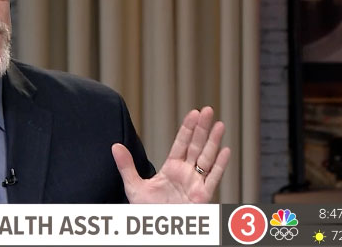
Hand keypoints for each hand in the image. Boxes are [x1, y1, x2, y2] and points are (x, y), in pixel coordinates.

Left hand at [112, 106, 229, 202]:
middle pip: (196, 146)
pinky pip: (213, 179)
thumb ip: (126, 166)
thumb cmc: (147, 212)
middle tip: (208, 111)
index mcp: (171, 169)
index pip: (181, 144)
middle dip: (203, 129)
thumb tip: (115, 147)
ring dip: (214, 142)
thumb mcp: (134, 187)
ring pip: (207, 158)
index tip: (194, 113)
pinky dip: (220, 165)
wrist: (156, 230)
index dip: (188, 128)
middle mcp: (185, 174)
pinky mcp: (202, 197)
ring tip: (219, 125)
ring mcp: (195, 184)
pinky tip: (225, 150)